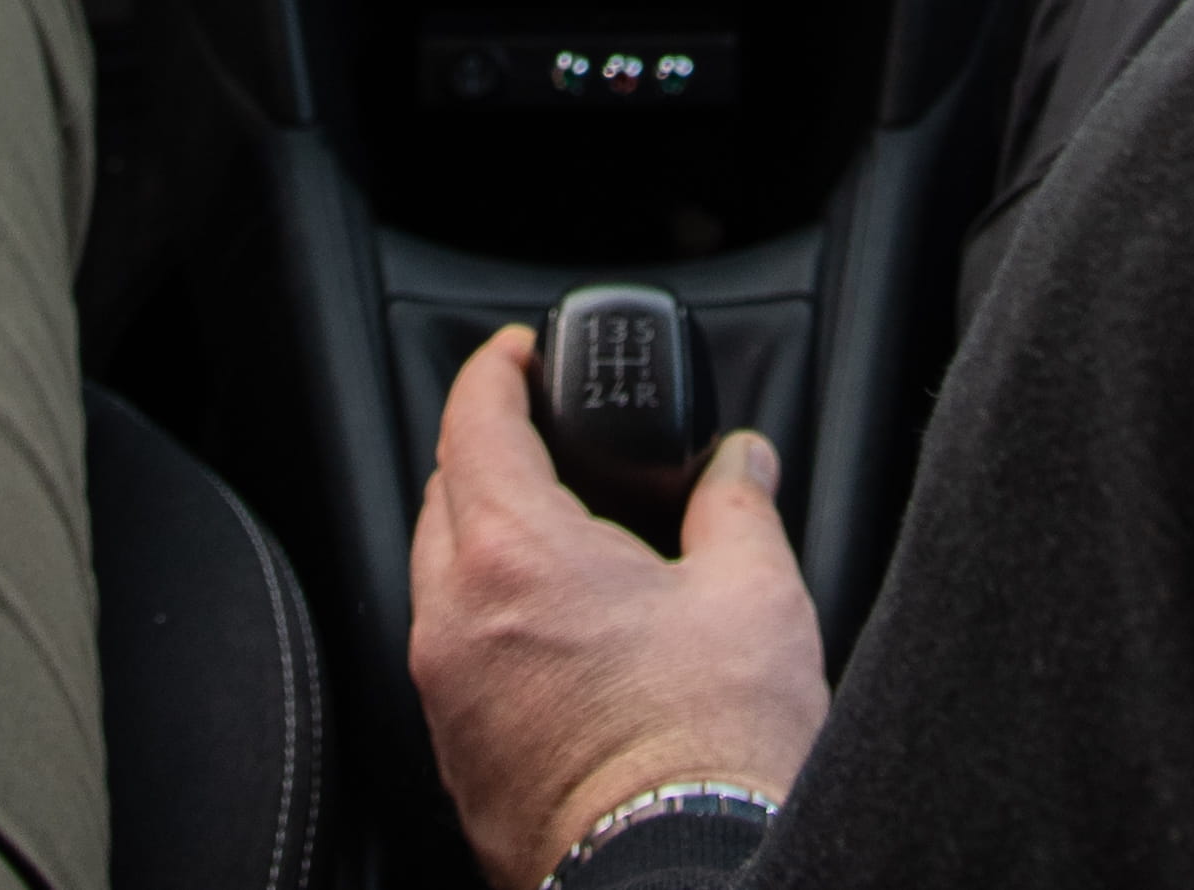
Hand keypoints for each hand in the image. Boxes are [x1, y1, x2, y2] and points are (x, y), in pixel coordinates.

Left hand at [409, 324, 826, 886]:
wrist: (681, 883)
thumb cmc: (712, 754)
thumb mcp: (753, 598)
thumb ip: (738, 504)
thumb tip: (742, 462)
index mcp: (514, 555)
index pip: (473, 420)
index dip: (497, 370)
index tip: (521, 356)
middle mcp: (456, 619)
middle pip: (442, 494)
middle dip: (487, 452)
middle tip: (550, 441)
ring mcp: (447, 695)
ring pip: (439, 580)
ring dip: (483, 541)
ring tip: (563, 542)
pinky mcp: (457, 757)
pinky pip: (451, 656)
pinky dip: (489, 621)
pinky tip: (557, 636)